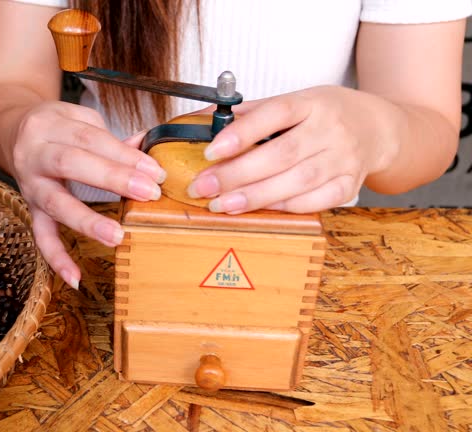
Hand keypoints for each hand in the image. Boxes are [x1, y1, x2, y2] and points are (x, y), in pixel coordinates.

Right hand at [8, 101, 165, 288]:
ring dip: (87, 221)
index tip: (154, 171)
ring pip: (55, 202)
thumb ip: (112, 138)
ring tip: (116, 236)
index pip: (91, 139)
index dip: (124, 155)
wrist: (12, 131)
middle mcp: (35, 154)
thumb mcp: (80, 120)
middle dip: (112, 178)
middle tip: (147, 192)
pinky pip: (40, 235)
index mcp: (51, 125)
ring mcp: (30, 184)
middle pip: (72, 163)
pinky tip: (75, 277)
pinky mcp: (30, 208)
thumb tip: (148, 146)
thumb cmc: (55, 127)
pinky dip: (56, 258)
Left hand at [187, 85, 394, 213]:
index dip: (241, 133)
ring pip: (296, 182)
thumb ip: (247, 114)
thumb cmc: (323, 115)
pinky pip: (314, 201)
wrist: (376, 128)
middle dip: (236, 174)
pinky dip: (283, 207)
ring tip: (221, 204)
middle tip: (203, 187)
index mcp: (310, 103)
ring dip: (255, 196)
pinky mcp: (349, 185)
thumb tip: (196, 121)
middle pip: (281, 155)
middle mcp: (330, 129)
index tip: (210, 151)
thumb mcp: (292, 102)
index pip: (274, 114)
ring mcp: (343, 159)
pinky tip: (258, 209)